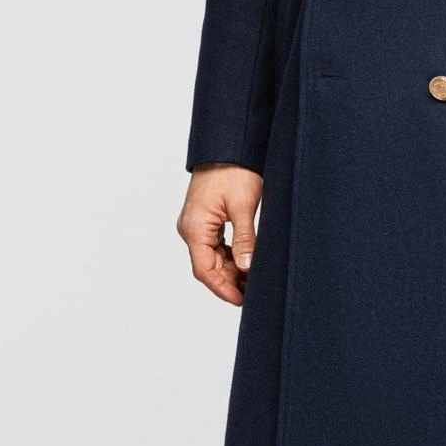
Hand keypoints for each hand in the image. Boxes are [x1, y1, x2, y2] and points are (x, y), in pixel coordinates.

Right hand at [176, 164, 262, 304]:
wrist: (228, 145)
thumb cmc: (234, 170)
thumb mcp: (243, 206)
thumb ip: (244, 239)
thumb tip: (247, 268)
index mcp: (195, 228)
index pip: (205, 270)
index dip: (223, 288)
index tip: (242, 300)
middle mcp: (190, 228)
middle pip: (208, 266)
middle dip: (230, 281)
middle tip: (255, 291)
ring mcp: (196, 224)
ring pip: (212, 257)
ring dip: (231, 270)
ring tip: (254, 280)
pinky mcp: (204, 219)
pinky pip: (214, 245)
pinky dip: (230, 256)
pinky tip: (246, 262)